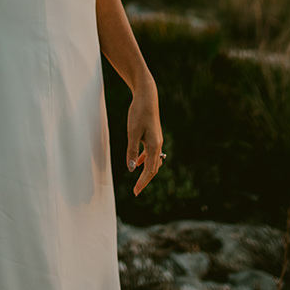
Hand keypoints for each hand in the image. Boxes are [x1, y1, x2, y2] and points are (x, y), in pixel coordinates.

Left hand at [124, 81, 164, 195]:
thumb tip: (131, 169)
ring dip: (146, 172)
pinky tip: (137, 163)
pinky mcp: (153, 136)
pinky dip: (145, 161)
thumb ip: (132, 151)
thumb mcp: (132, 132)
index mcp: (154, 146)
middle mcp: (158, 145)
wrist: (147, 97)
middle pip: (153, 168)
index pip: (149, 170)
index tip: (135, 192)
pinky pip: (151, 153)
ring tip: (138, 182)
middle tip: (136, 191)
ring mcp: (156, 140)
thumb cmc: (139, 113)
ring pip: (153, 162)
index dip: (142, 182)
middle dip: (145, 180)